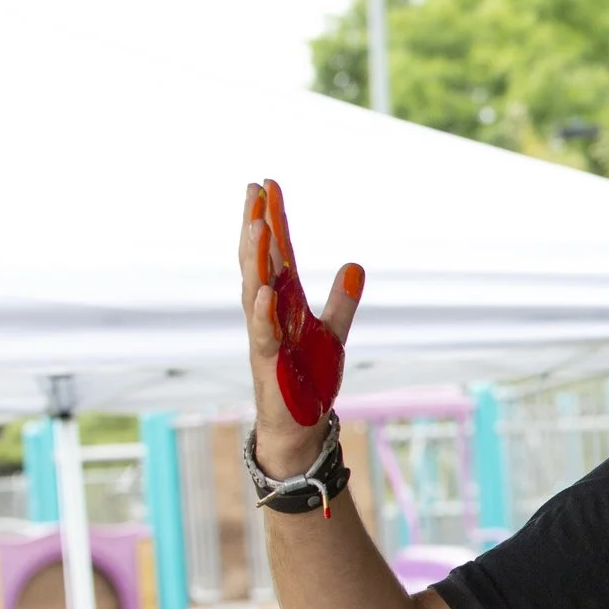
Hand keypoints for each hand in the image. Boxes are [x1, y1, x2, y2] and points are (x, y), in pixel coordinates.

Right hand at [238, 180, 358, 474]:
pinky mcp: (270, 363)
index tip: (267, 184)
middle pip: (259, 263)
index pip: (278, 254)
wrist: (302, 424)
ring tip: (259, 225)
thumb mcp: (333, 333)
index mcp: (284, 302)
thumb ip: (343, 301)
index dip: (274, 220)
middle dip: (256, 226)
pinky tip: (264, 288)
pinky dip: (264, 311)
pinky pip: (264, 333)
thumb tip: (354, 263)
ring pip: (254, 290)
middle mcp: (268, 313)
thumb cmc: (308, 378)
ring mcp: (265, 336)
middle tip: (255, 190)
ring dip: (256, 259)